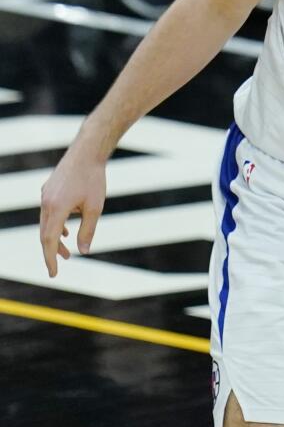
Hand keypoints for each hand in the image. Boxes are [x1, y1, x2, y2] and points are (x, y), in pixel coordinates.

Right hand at [39, 148, 106, 276]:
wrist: (87, 152)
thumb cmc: (94, 179)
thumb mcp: (95, 207)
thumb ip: (88, 230)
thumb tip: (84, 251)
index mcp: (56, 209)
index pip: (49, 241)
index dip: (50, 259)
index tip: (53, 273)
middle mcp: (46, 203)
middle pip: (45, 234)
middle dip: (53, 251)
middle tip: (63, 263)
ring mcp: (45, 195)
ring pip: (46, 223)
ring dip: (55, 237)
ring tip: (67, 250)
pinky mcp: (48, 189)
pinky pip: (48, 212)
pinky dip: (55, 224)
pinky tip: (65, 230)